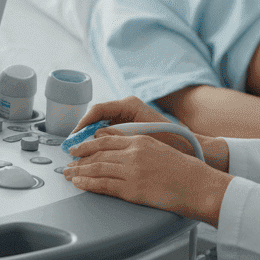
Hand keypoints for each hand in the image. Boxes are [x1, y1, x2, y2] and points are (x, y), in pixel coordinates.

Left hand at [65, 131, 231, 225]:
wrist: (199, 186)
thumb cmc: (185, 171)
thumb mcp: (160, 149)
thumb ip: (138, 147)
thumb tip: (119, 150)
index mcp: (141, 140)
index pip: (107, 138)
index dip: (88, 143)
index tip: (78, 147)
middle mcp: (133, 153)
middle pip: (98, 153)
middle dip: (79, 157)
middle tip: (68, 160)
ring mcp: (132, 171)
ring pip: (96, 168)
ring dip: (79, 171)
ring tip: (68, 173)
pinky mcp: (132, 190)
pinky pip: (103, 185)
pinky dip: (87, 183)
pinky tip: (78, 183)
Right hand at [71, 96, 191, 154]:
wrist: (187, 146)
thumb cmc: (168, 140)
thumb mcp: (139, 138)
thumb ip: (117, 135)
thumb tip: (95, 137)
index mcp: (129, 104)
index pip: (98, 110)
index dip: (83, 124)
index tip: (74, 138)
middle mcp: (126, 107)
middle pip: (97, 118)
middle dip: (83, 132)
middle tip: (72, 148)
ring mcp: (127, 116)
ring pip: (101, 126)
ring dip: (90, 139)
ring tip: (79, 153)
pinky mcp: (128, 126)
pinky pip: (108, 132)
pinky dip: (100, 142)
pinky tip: (94, 154)